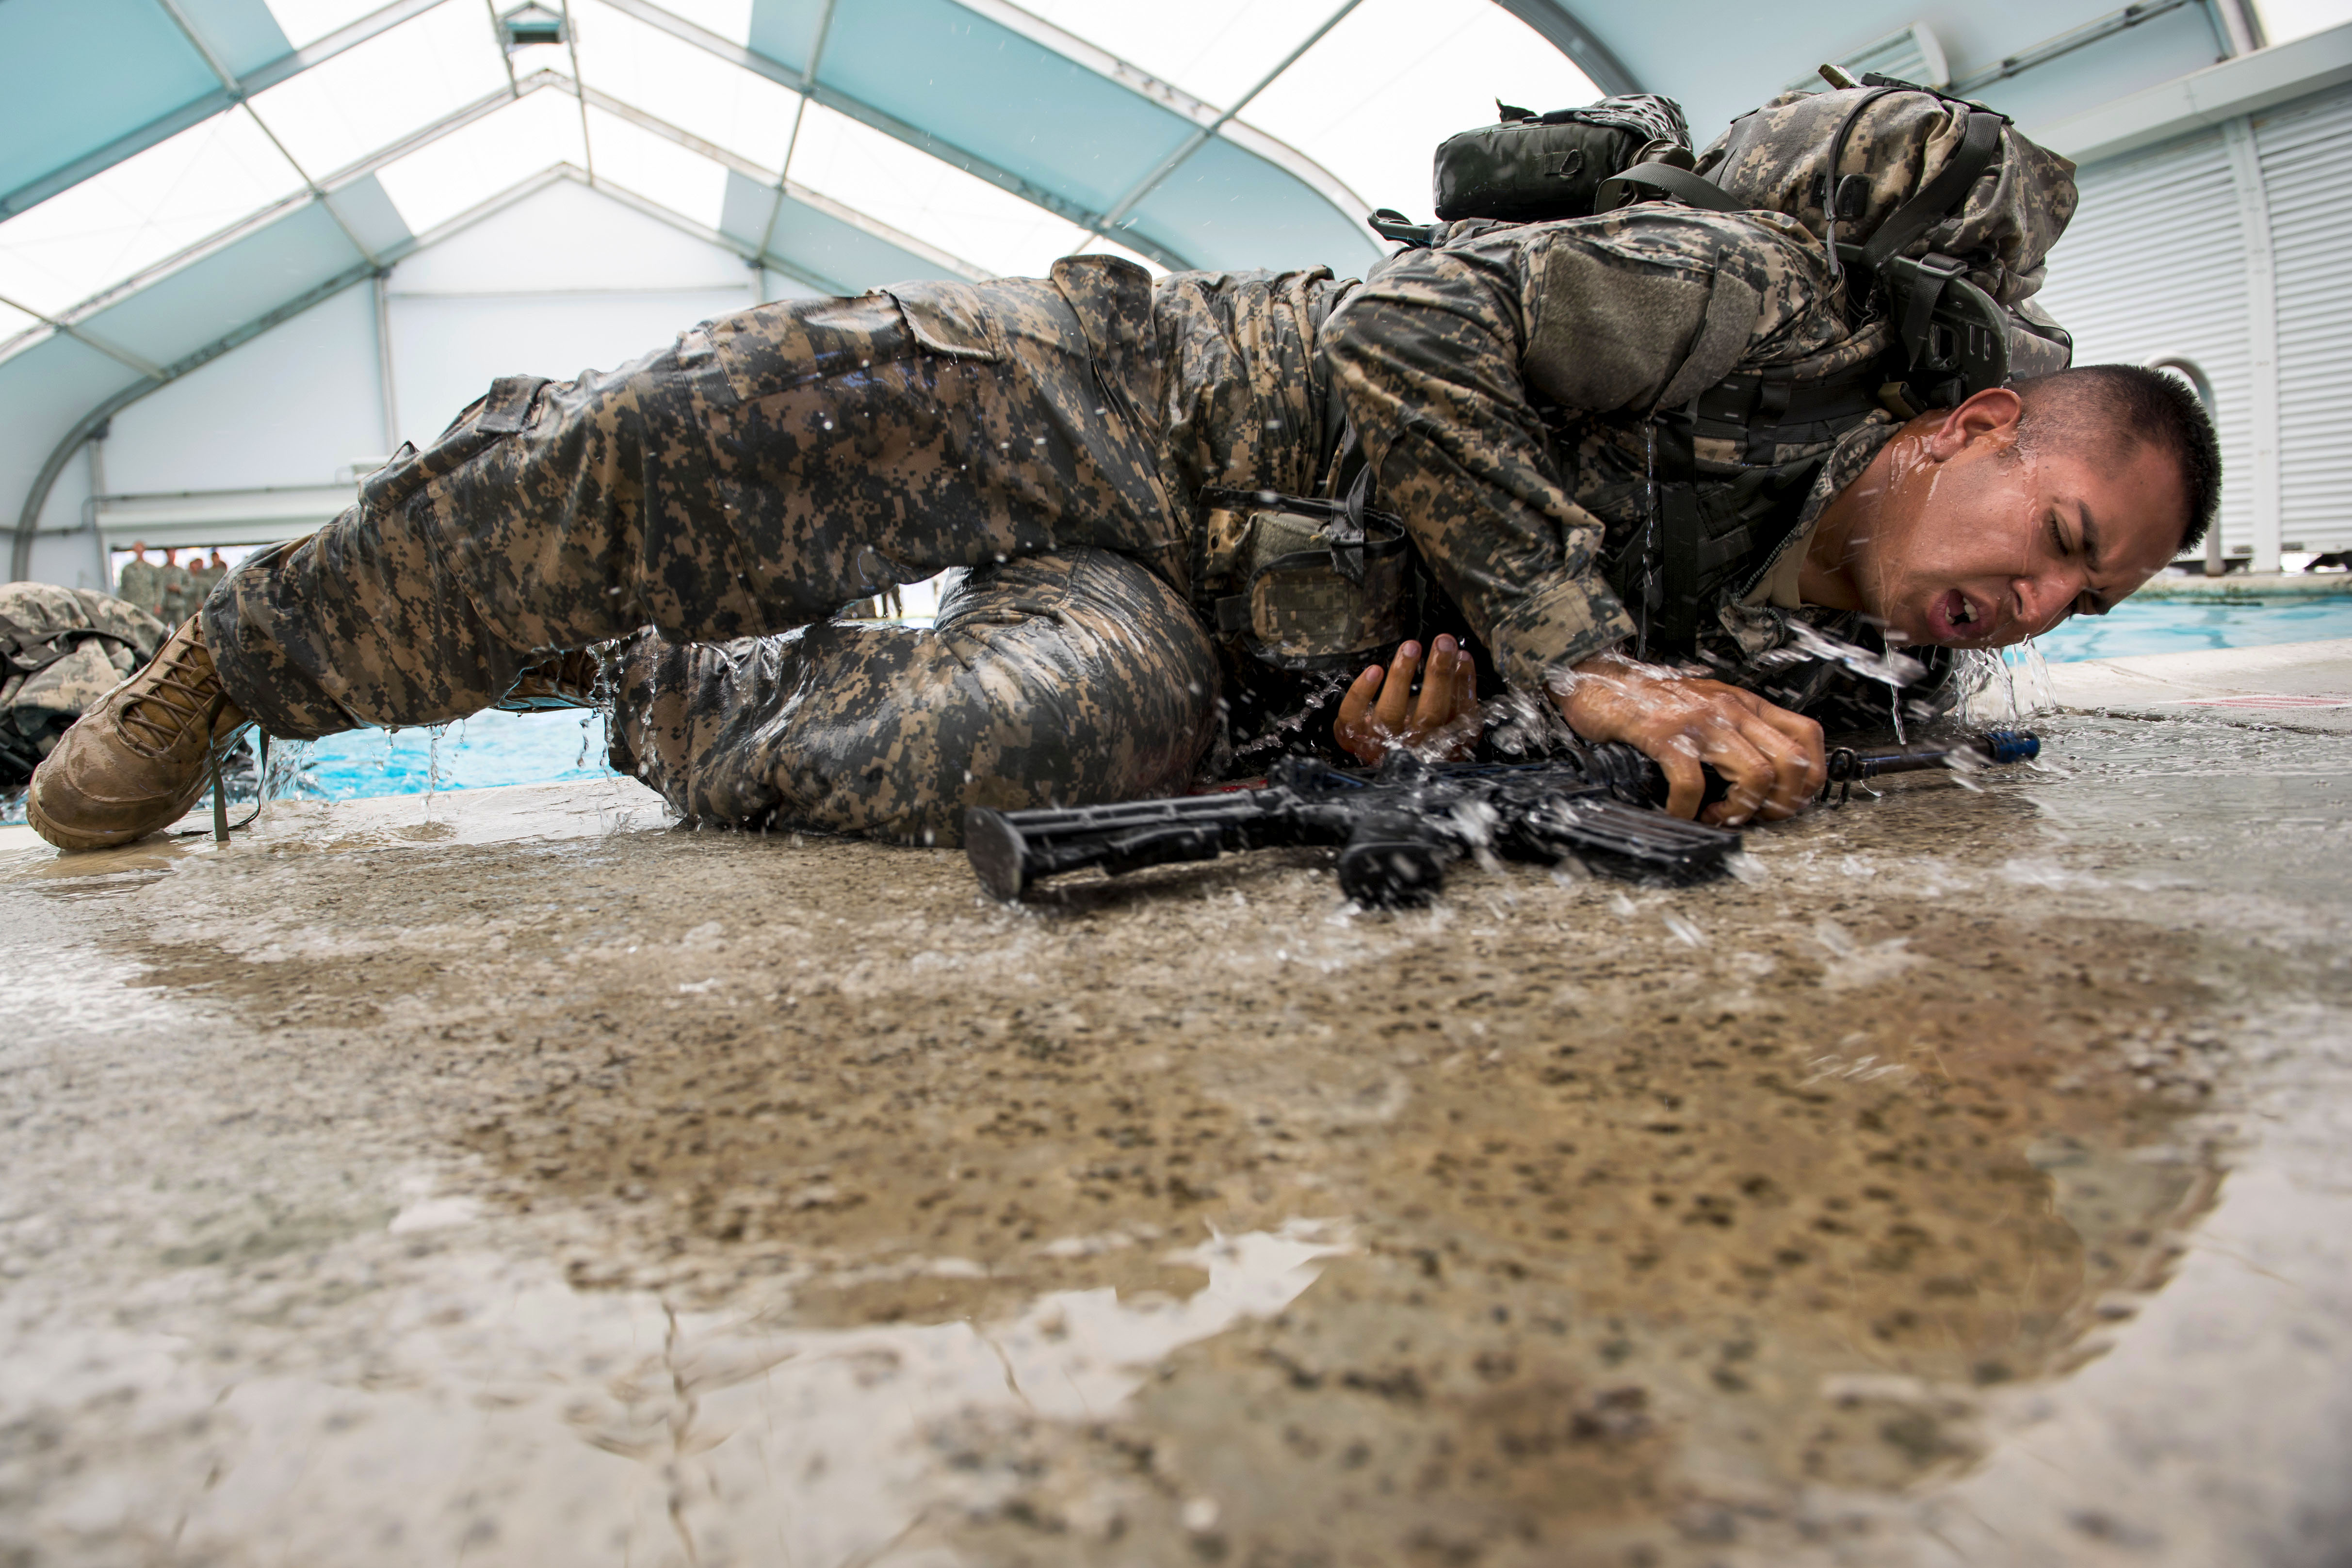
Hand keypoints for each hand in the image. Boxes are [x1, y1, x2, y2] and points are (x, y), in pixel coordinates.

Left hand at [1335, 635, 1480, 765]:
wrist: (1378, 763)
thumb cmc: (1415, 735)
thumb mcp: (1443, 722)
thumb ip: (1456, 696)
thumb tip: (1461, 658)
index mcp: (1441, 747)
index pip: (1459, 718)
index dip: (1464, 685)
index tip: (1463, 655)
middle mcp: (1410, 749)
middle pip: (1429, 715)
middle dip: (1438, 676)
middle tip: (1443, 643)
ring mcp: (1378, 745)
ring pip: (1389, 714)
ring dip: (1401, 677)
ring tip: (1411, 647)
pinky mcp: (1352, 736)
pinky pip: (1352, 715)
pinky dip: (1361, 692)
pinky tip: (1375, 670)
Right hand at [1552, 651, 1824, 824]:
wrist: (1600, 678)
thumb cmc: (1651, 701)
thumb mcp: (1708, 708)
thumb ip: (1736, 732)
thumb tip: (1762, 780)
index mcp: (1746, 705)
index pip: (1808, 736)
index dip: (1809, 778)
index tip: (1785, 802)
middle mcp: (1732, 710)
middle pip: (1792, 762)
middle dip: (1781, 804)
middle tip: (1752, 817)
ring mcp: (1700, 721)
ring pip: (1756, 774)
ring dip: (1740, 809)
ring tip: (1716, 817)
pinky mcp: (1665, 734)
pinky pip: (1693, 783)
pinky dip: (1688, 809)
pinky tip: (1679, 812)